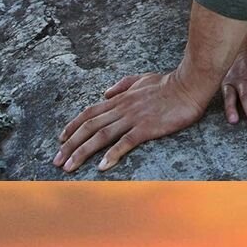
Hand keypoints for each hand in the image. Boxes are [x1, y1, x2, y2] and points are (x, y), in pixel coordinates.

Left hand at [53, 70, 208, 172]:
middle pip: (89, 127)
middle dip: (70, 144)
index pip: (90, 112)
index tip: (60, 139)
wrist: (189, 84)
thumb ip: (122, 86)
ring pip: (101, 136)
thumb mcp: (142, 79)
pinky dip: (112, 154)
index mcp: (120, 99)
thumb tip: (106, 93)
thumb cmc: (168, 83)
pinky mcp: (146, 128)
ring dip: (83, 152)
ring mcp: (133, 118)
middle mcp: (122, 108)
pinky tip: (102, 166)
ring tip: (69, 167)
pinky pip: (125, 142)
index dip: (73, 126)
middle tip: (57, 161)